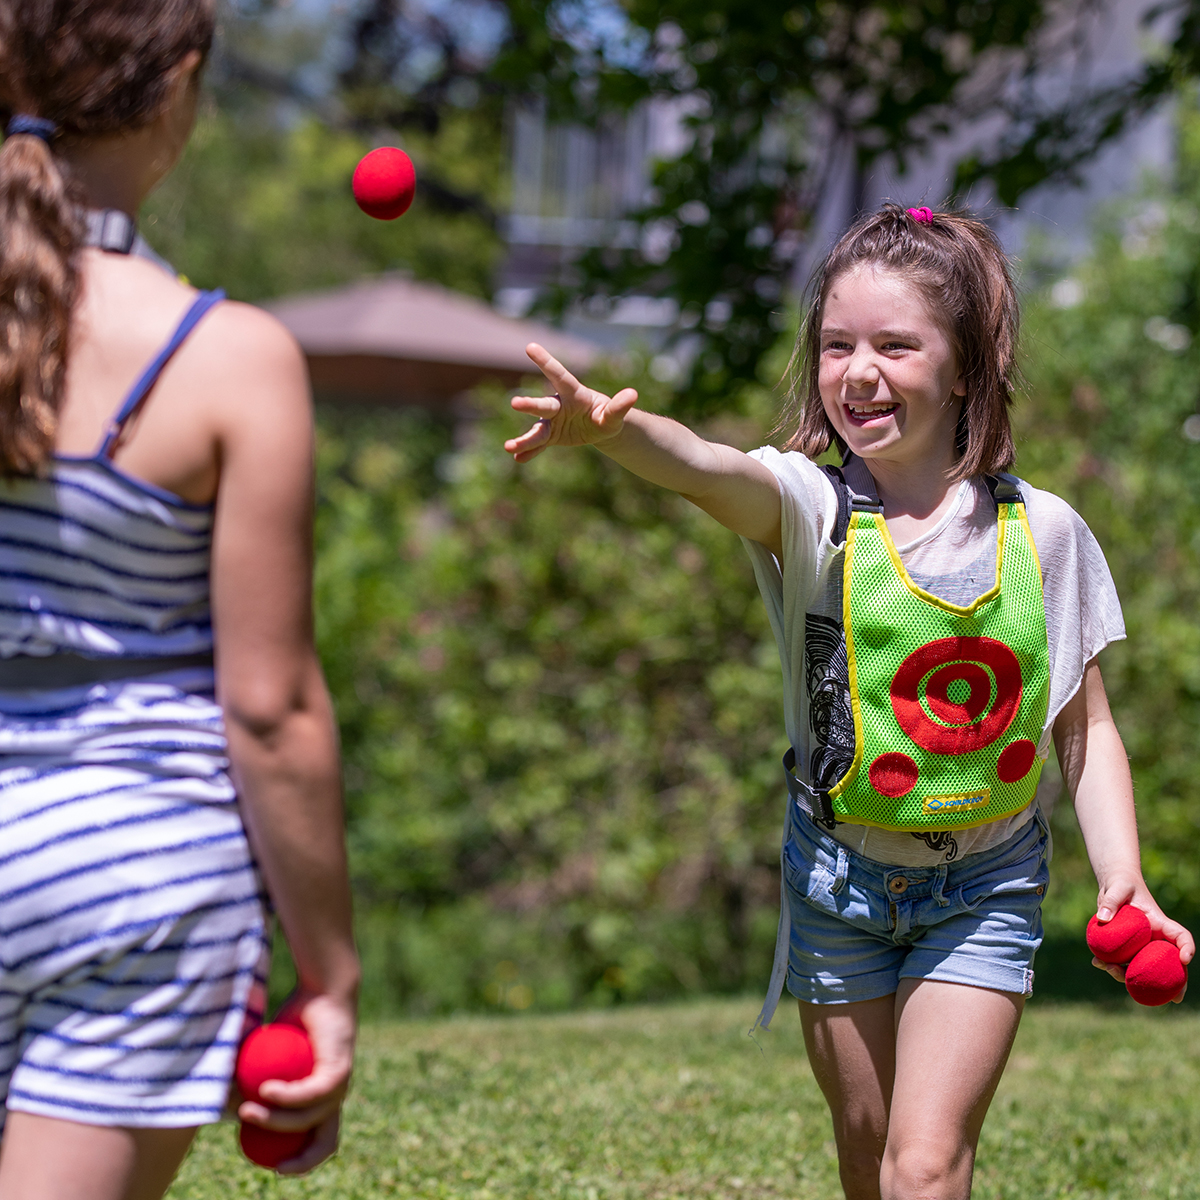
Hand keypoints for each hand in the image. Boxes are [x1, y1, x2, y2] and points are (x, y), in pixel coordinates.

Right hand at [237, 989, 356, 1173]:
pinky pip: (309, 1092)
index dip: (300, 1162)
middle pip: (325, 1144)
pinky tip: (265, 1089)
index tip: (271, 1165)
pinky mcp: (338, 1070)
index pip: (320, 1141)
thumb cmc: (294, 1021)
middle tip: (268, 1163)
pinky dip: (285, 1096)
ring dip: (273, 1121)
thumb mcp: (267, 1058)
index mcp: (324, 1099)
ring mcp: (340, 1085)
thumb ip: (248, 1079)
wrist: (322, 991)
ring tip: (246, 1111)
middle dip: (298, 1162)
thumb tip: (216, 1099)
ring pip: (306, 1118)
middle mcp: (336, 1096)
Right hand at [504, 343, 638, 462]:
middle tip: (514, 404)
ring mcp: (552, 422)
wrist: (598, 429)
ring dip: (524, 439)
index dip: (546, 361)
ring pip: (537, 430)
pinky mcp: (551, 437)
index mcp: (574, 395)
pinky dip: (530, 452)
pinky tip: (518, 459)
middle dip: (530, 405)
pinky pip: (539, 446)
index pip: (560, 376)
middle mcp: (558, 406)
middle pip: (544, 405)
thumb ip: (619, 406)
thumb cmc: (607, 416)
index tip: (530, 346)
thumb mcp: (613, 415)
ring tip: (509, 448)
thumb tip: (632, 394)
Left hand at [1090, 875, 1193, 1001]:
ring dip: (1128, 976)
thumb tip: (1102, 918)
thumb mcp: (1117, 887)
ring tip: (1108, 968)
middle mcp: (1154, 938)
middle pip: (1166, 963)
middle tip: (1170, 997)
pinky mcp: (1125, 948)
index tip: (1184, 959)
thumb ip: (1111, 900)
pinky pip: (1121, 962)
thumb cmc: (1121, 884)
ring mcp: (1140, 946)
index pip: (1181, 936)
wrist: (1113, 887)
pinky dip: (1110, 966)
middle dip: (1170, 982)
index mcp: (1161, 924)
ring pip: (1141, 968)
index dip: (1187, 948)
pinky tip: (1096, 962)